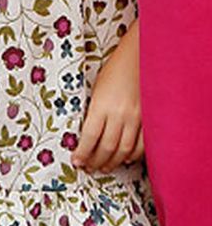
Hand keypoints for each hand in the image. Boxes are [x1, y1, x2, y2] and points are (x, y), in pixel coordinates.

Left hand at [72, 25, 142, 171]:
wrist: (139, 58)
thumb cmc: (114, 71)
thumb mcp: (95, 89)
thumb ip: (93, 112)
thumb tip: (87, 135)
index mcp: (101, 105)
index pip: (89, 137)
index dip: (83, 153)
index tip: (77, 161)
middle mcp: (119, 114)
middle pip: (106, 147)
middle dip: (96, 161)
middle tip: (89, 167)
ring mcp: (137, 118)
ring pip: (124, 149)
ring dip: (113, 161)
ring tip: (104, 167)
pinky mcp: (149, 118)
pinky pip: (142, 143)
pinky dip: (133, 154)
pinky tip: (125, 158)